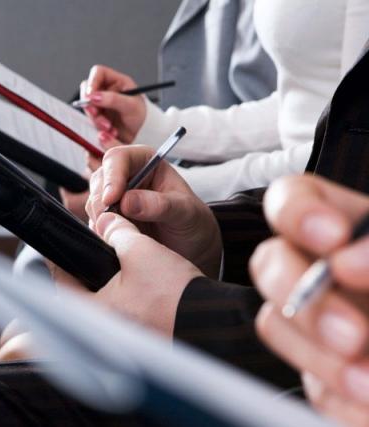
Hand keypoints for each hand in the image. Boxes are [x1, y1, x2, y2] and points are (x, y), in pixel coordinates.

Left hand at [0, 212, 203, 360]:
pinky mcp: (135, 339)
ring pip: (99, 301)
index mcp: (90, 310)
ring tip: (114, 262)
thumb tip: (105, 221)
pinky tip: (134, 283)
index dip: (64, 252)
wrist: (211, 324)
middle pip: (78, 290)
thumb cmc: (175, 295)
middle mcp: (98, 329)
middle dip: (84, 268)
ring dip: (103, 281)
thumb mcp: (141, 250)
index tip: (69, 240)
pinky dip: (120, 296)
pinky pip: (118, 312)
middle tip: (92, 249)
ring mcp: (116, 337)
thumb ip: (116, 231)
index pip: (60, 276)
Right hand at [80, 65, 146, 145]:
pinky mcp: (99, 116)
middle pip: (88, 90)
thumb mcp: (130, 106)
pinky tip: (109, 130)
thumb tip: (94, 96)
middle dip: (91, 104)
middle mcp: (108, 91)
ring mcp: (102, 104)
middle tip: (96, 112)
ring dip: (96, 118)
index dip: (92, 82)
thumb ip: (113, 99)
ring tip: (109, 126)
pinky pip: (91, 119)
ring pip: (88, 106)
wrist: (143, 136)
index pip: (98, 72)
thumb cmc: (143, 117)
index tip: (90, 95)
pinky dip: (97, 125)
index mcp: (118, 81)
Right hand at [86, 145, 221, 277]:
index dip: (111, 177)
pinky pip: (95, 223)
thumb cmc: (193, 223)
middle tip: (112, 223)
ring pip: (94, 202)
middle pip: (99, 180)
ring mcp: (116, 199)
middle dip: (101, 202)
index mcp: (146, 162)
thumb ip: (160, 205)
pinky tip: (119, 240)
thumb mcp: (186, 212)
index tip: (110, 200)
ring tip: (123, 234)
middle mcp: (127, 176)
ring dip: (101, 219)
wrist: (193, 248)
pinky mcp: (110, 219)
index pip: (118, 158)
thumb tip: (127, 202)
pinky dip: (102, 232)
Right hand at [251, 175, 368, 426]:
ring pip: (277, 324)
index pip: (293, 199)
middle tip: (352, 332)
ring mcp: (323, 324)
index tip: (332, 236)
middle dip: (302, 294)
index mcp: (353, 229)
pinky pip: (312, 385)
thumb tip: (345, 263)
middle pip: (270, 262)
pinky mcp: (328, 375)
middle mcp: (327, 272)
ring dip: (319, 356)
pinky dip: (342, 396)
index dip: (296, 212)